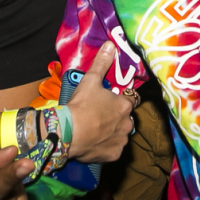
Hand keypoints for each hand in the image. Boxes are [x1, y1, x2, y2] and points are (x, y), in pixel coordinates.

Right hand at [67, 41, 136, 162]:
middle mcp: (128, 123)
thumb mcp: (90, 80)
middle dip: (116, 118)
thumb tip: (110, 45)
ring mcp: (122, 141)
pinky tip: (95, 143)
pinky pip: (113, 150)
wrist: (69, 133)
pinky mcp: (113, 155)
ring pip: (121, 135)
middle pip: (126, 119)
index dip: (120, 101)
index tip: (109, 102)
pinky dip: (106, 147)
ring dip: (113, 133)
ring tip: (96, 130)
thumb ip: (101, 63)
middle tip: (99, 117)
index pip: (130, 101)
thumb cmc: (81, 105)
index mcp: (124, 105)